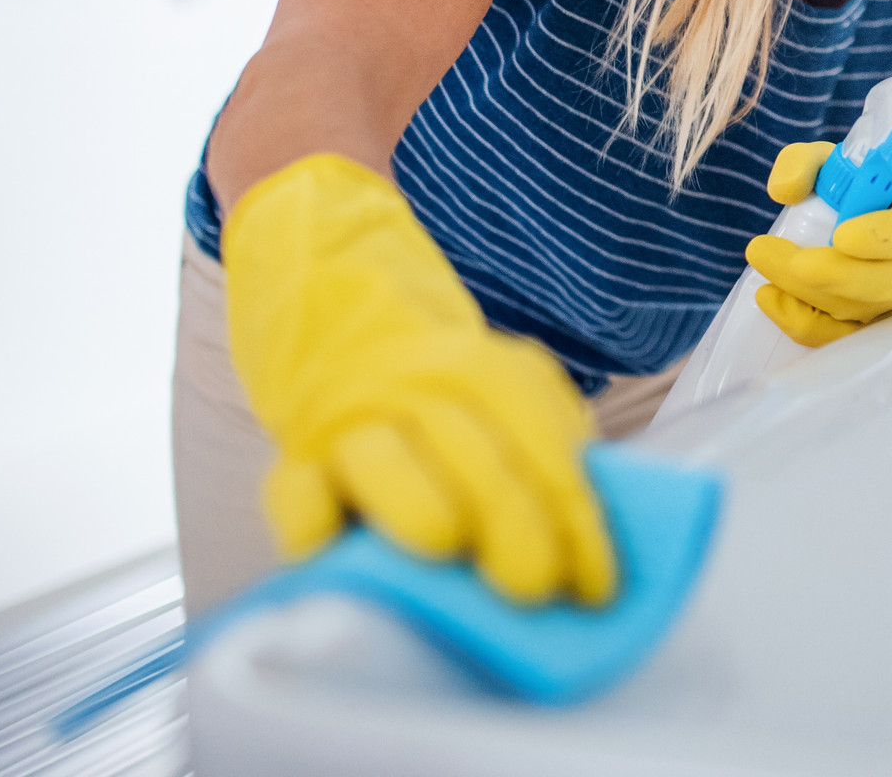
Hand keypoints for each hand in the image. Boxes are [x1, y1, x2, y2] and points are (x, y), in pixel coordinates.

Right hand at [223, 154, 614, 605]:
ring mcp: (353, 422)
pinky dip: (307, 522)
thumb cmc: (436, 385)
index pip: (541, 440)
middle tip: (533, 583)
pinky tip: (329, 551)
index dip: (574, 514)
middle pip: (470, 449)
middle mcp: (419, 390)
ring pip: (383, 459)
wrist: (332, 306)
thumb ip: (543, 445)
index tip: (597, 584)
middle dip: (509, 516)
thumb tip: (589, 541)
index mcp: (485, 373)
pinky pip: (294, 491)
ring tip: (445, 545)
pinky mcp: (295, 457)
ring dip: (415, 501)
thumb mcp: (502, 389)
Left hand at [745, 140, 891, 346]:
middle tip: (767, 250)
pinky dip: (802, 323)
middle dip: (828, 273)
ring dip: (805, 294)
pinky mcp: (870, 327)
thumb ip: (802, 163)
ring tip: (763, 265)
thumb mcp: (826, 162)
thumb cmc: (846, 187)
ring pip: (862, 312)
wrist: (842, 222)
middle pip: (889, 282)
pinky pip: (841, 339)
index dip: (883, 237)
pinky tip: (770, 296)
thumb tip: (785, 191)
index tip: (840, 235)